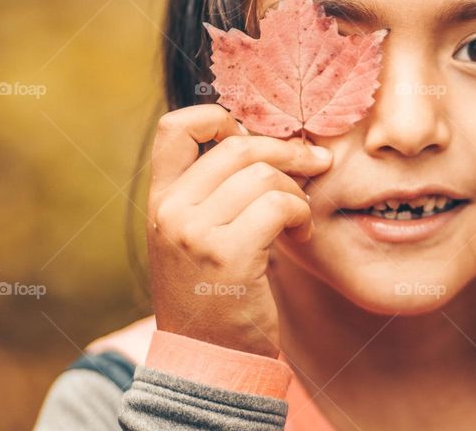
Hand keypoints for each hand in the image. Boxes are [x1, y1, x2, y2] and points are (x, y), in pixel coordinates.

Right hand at [145, 104, 331, 356]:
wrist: (208, 357)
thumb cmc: (214, 291)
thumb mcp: (197, 235)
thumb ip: (215, 191)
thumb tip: (270, 140)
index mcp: (161, 200)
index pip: (174, 127)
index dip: (218, 118)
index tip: (252, 137)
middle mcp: (171, 211)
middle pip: (237, 146)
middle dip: (287, 150)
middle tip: (315, 163)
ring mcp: (195, 233)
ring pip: (264, 175)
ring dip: (298, 190)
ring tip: (300, 215)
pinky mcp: (228, 256)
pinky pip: (279, 204)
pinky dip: (302, 213)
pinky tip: (302, 231)